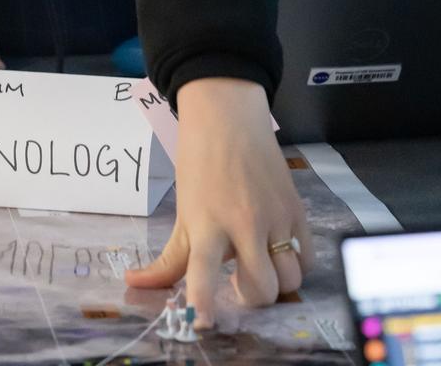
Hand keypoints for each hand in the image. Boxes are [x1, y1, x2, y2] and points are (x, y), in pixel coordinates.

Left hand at [124, 77, 313, 323]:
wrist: (228, 116)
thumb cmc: (199, 162)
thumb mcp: (182, 211)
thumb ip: (167, 258)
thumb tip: (134, 285)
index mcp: (206, 223)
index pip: (202, 272)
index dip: (203, 303)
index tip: (202, 323)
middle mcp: (243, 223)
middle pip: (261, 289)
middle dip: (251, 298)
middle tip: (239, 283)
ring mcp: (274, 217)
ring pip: (289, 279)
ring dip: (276, 282)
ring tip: (259, 264)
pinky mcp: (296, 209)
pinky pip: (306, 257)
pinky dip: (295, 264)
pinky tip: (278, 250)